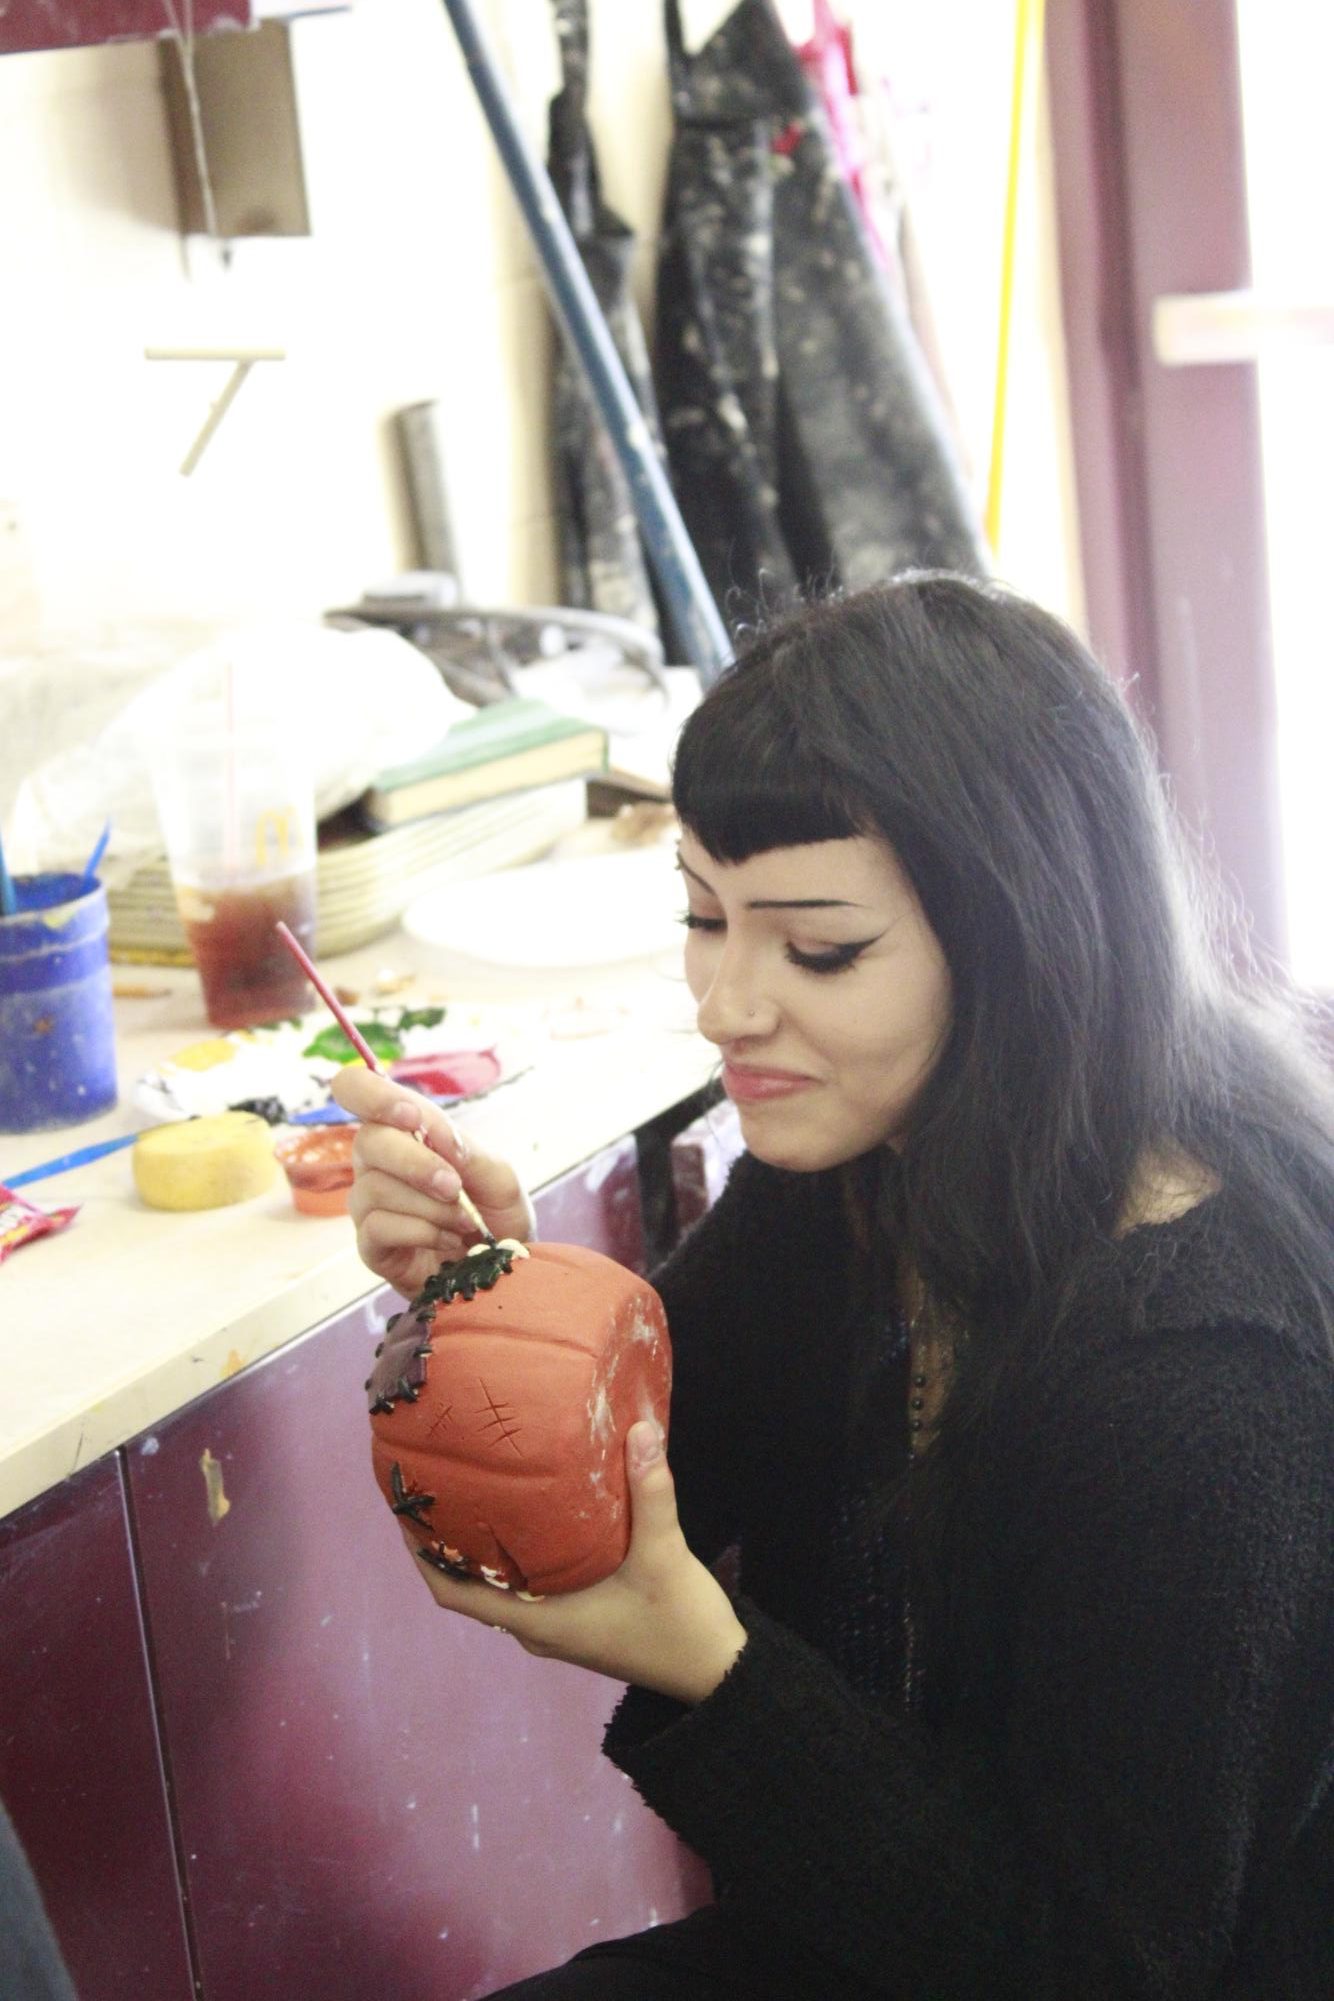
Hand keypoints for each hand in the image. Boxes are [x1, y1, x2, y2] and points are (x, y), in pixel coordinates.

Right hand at [331, 1065, 534, 1297]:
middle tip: (454, 1186)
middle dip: (417, 1162)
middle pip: (368, 1140)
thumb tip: (435, 1136)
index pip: (358, 1090)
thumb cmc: (497, 1219)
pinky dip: (422, 1232)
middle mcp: (377, 1164)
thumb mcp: (500, 1178)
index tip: (412, 1117)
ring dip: (430, 1206)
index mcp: (404, 1133)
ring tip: (464, 1223)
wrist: (502, 1274)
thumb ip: (469, 1151)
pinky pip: (378, 1227)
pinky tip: (448, 1242)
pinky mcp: (370, 1246)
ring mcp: (369, 1206)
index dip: (374, 1095)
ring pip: (375, 1188)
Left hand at [401, 1421, 748, 1705]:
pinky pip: (529, 1585)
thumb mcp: (665, 1554)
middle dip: (448, 1540)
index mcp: (539, 1621)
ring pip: (500, 1585)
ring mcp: (558, 1627)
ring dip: (482, 1547)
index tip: (404, 1511)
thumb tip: (639, 1428)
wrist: (717, 1673)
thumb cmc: (679, 1625)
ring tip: (475, 1489)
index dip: (422, 1557)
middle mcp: (538, 1627)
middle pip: (470, 1585)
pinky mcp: (579, 1620)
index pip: (454, 1594)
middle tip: (439, 1482)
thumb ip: (650, 1491)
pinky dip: (516, 1554)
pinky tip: (531, 1514)